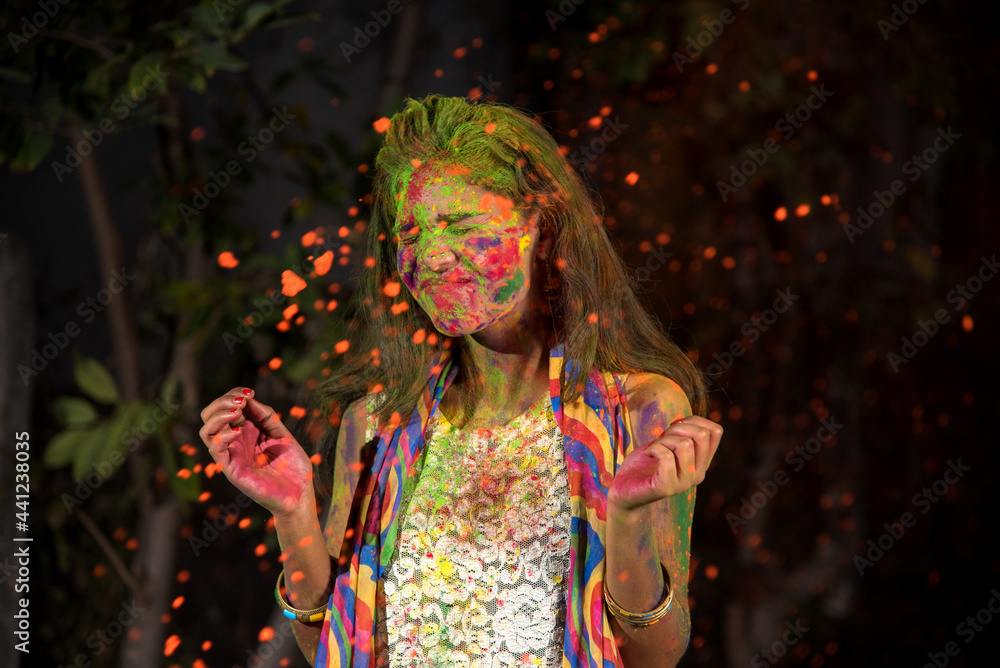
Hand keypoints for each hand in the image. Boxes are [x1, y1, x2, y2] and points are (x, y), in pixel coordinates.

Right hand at [198, 387, 312, 517]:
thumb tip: (249, 398)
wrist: (299, 494)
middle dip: (222, 401)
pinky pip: (216, 449)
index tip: (251, 391)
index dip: (234, 394)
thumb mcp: (281, 434)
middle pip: (211, 415)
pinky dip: (222, 435)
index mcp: (247, 431)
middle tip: (241, 399)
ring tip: (237, 411)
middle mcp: (235, 441)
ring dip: (218, 415)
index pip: (228, 406)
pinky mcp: (231, 469)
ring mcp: (231, 455)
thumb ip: (266, 416)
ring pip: (206, 431)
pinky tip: (238, 431)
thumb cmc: (293, 467)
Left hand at [607, 415, 722, 512]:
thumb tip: (687, 421)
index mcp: (702, 462)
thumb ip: (681, 434)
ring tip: (653, 449)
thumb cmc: (644, 464)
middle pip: (702, 434)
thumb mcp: (667, 443)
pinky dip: (653, 448)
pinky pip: (666, 456)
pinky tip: (647, 454)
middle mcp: (698, 474)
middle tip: (662, 438)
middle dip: (677, 428)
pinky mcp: (667, 488)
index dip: (693, 420)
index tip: (674, 428)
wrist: (624, 491)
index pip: (716, 431)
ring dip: (663, 439)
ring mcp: (684, 483)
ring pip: (684, 444)